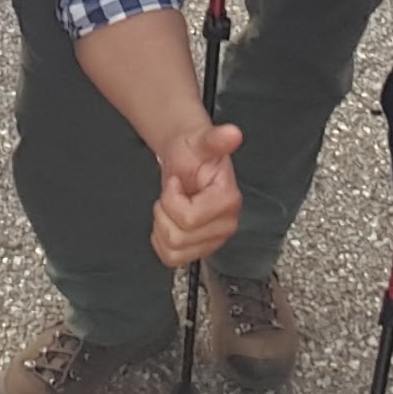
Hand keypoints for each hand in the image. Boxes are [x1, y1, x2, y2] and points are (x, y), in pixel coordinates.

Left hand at [150, 122, 244, 266]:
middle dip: (165, 212)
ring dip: (162, 226)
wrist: (188, 159)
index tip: (176, 183)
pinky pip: (171, 259)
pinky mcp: (200, 249)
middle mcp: (225, 224)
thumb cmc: (194, 152)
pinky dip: (161, 241)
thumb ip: (215, 138)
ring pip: (174, 251)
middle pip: (179, 237)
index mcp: (228, 201)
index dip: (173, 200)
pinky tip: (169, 221)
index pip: (190, 219)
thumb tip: (231, 134)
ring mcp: (213, 240)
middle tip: (172, 194)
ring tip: (171, 207)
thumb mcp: (200, 141)